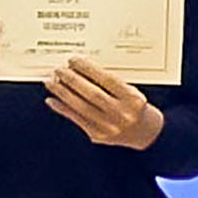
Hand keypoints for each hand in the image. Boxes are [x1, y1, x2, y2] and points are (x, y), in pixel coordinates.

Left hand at [43, 59, 160, 151]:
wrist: (146, 133)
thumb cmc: (137, 108)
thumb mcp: (131, 91)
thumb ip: (110, 83)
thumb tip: (81, 71)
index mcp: (132, 99)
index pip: (106, 80)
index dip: (88, 69)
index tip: (74, 61)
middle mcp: (121, 113)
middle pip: (92, 94)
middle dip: (72, 80)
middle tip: (59, 70)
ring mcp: (109, 126)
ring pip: (81, 107)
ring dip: (63, 93)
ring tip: (51, 83)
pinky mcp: (98, 135)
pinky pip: (76, 119)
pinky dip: (63, 109)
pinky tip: (53, 100)